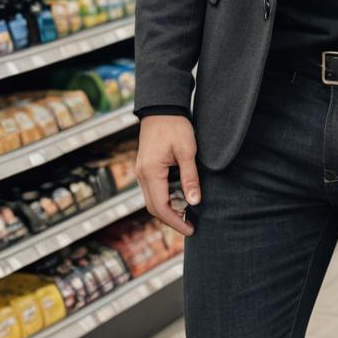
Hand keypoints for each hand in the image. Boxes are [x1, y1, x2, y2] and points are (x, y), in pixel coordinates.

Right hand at [135, 115, 200, 237]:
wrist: (162, 108)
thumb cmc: (175, 126)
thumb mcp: (187, 151)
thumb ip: (190, 178)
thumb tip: (194, 202)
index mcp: (151, 172)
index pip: (161, 207)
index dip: (176, 221)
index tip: (190, 229)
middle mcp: (142, 175)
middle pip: (154, 207)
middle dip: (171, 219)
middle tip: (190, 226)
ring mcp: (142, 171)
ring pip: (152, 199)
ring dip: (168, 209)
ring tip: (187, 214)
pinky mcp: (146, 167)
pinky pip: (153, 189)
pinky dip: (165, 198)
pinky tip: (179, 198)